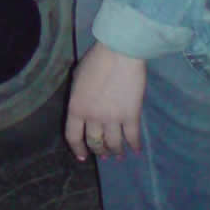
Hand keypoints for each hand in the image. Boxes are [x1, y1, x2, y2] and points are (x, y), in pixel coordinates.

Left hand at [65, 41, 146, 161]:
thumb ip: (78, 96)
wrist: (119, 53)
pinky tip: (136, 150)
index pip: (73, 136)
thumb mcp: (77, 77)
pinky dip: (134, 146)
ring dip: (116, 151)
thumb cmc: (96, 60)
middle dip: (99, 151)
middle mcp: (92, 117)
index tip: (83, 156)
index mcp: (76, 107)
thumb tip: (82, 107)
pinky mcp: (131, 116)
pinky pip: (132, 137)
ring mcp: (112, 119)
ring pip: (113, 144)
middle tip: (104, 154)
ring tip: (119, 154)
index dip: (78, 149)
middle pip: (94, 142)